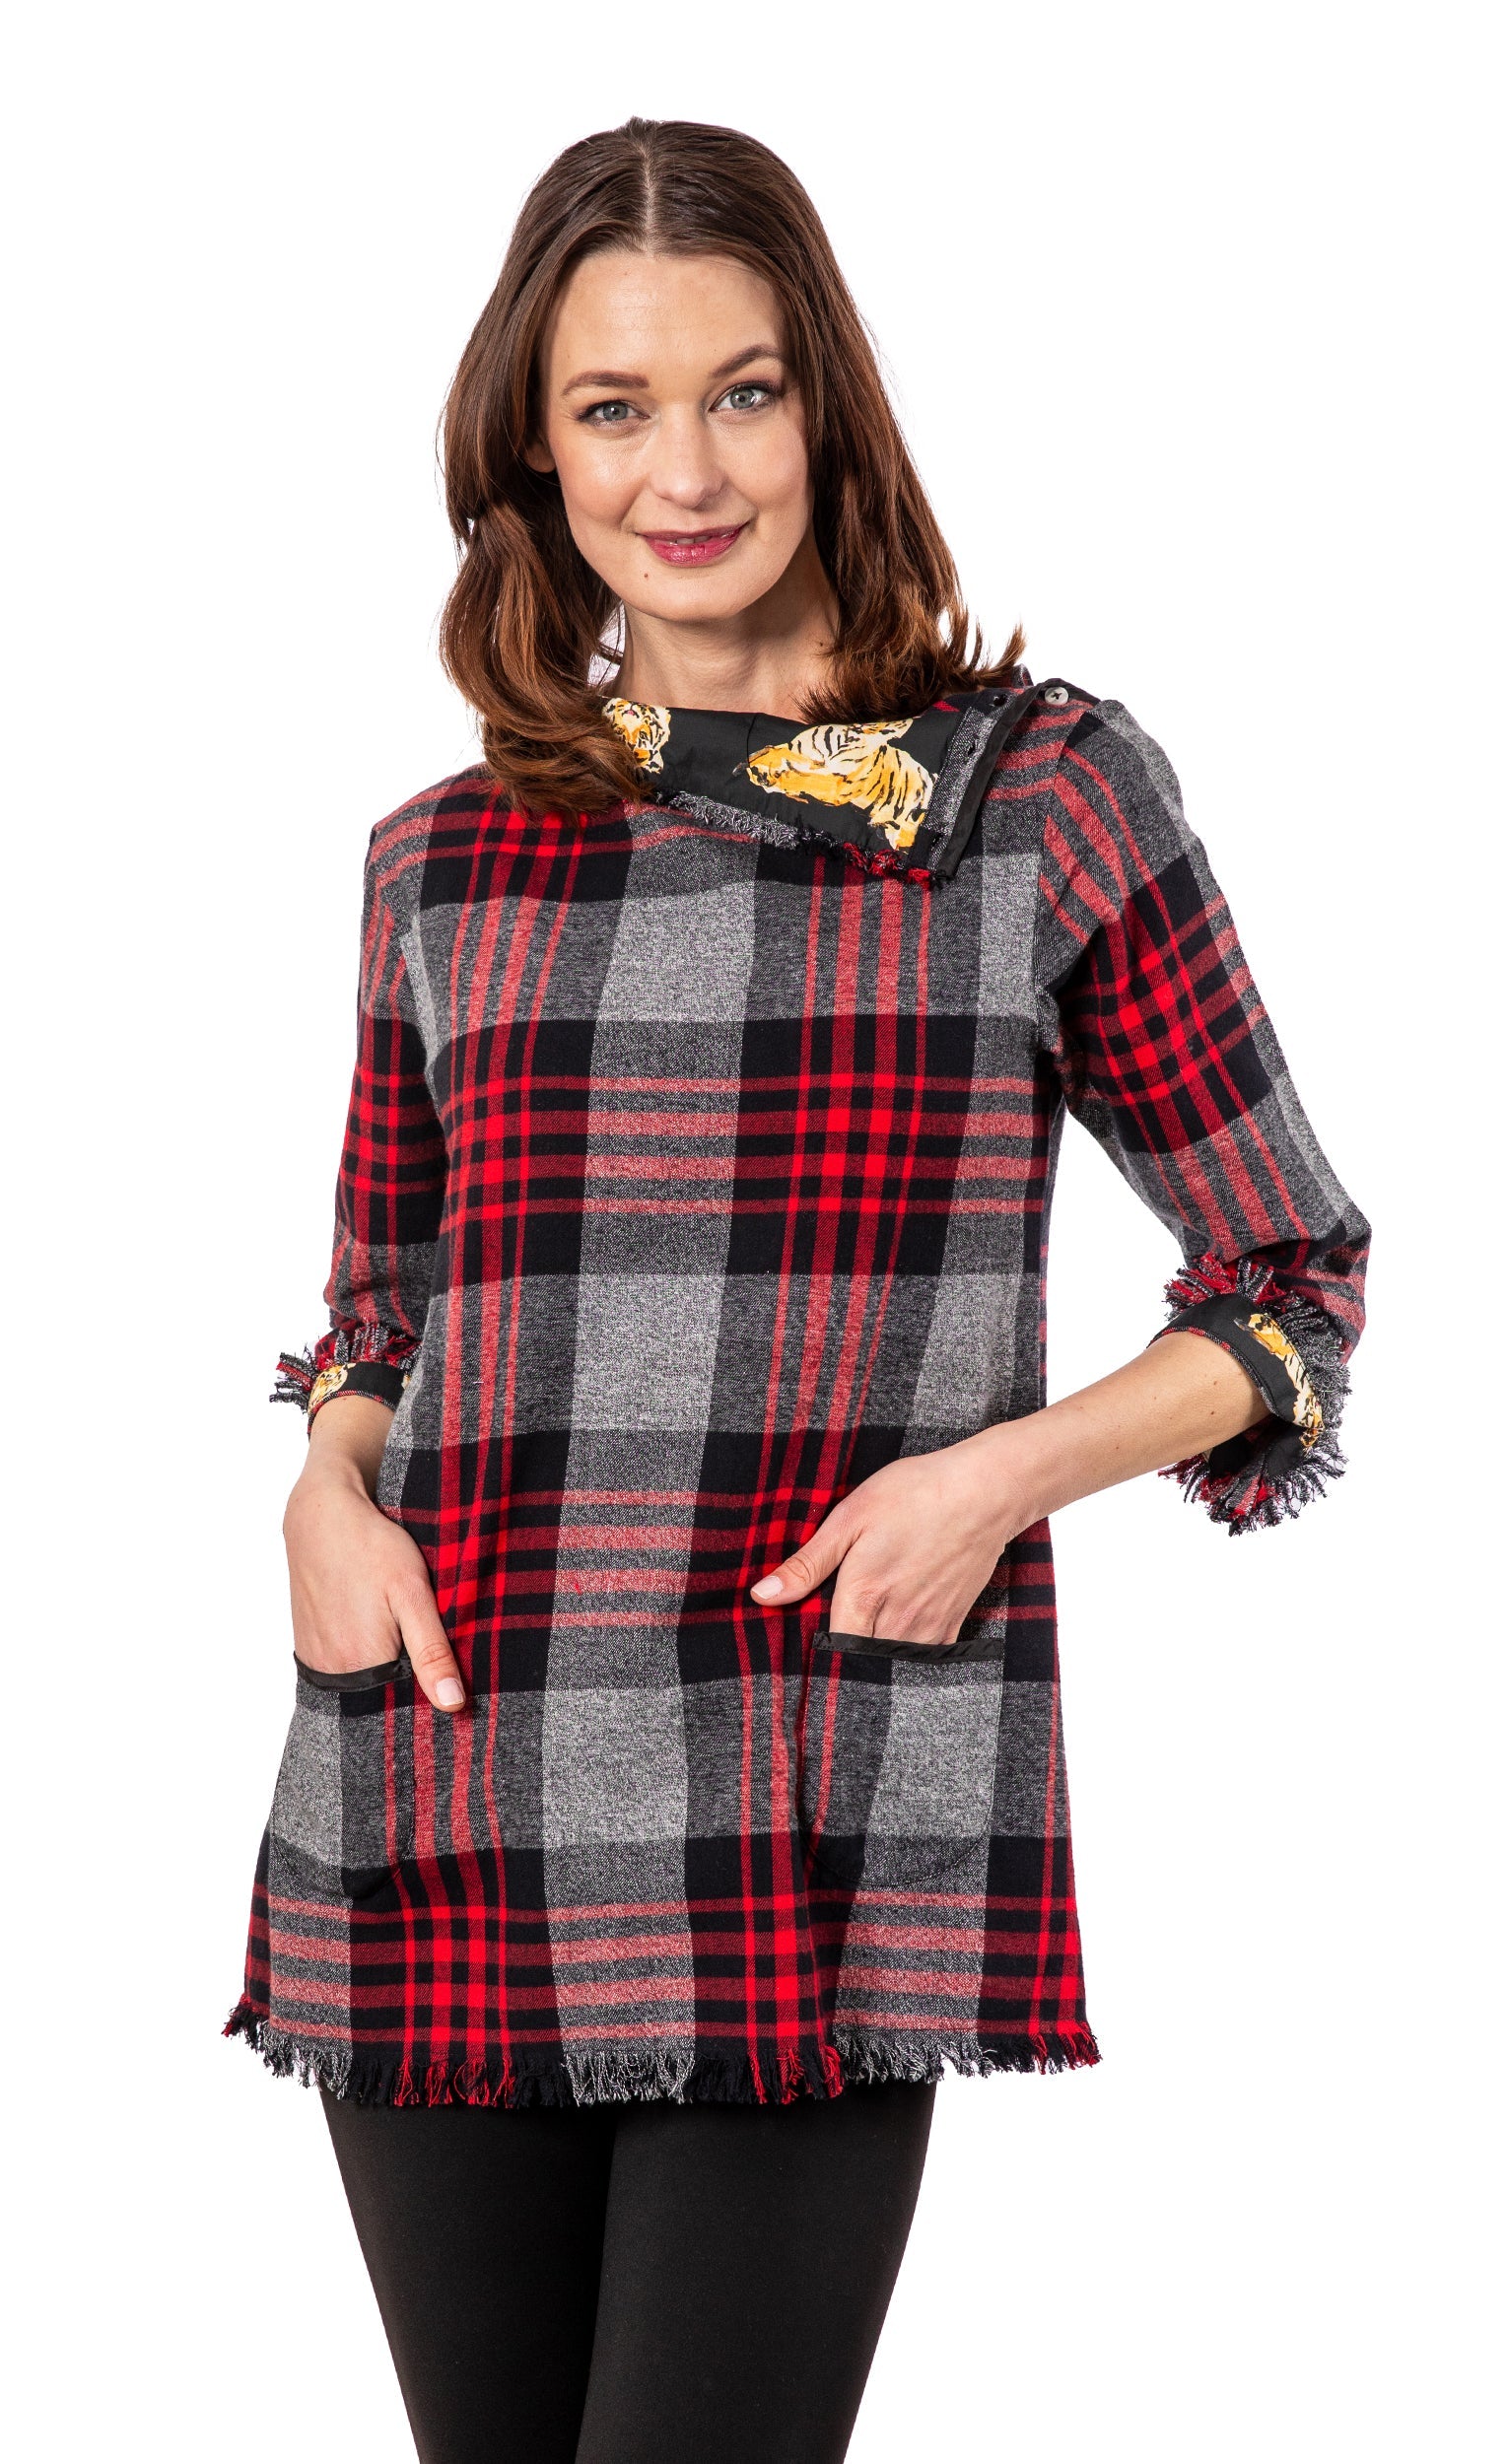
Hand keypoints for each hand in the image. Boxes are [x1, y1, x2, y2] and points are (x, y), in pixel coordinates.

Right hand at [282, 1439, 465, 1713]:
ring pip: (364, 1681)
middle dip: (409, 1685)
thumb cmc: (370, 1547)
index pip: (405, 1708)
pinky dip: (364, 1659)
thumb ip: (431, 1651)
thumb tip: (452, 1704)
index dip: (430, 1698)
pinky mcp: (309, 1644)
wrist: (319, 1513)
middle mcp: (334, 1672)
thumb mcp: (412, 1593)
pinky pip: (343, 1666)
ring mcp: (317, 1659)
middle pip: (383, 1696)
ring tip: (405, 1638)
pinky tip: (378, 1632)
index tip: (452, 1688)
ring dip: (386, 1671)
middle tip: (432, 1653)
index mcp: (364, 1667)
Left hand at [749, 1427, 1041, 1644]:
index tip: (801, 1643)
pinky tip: (894, 1636)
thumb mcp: (851, 1516)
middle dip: (841, 1660)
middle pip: (859, 1664)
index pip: (828, 1652)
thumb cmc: (915, 1494)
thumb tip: (762, 1596)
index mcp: (863, 1596)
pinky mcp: (952, 1622)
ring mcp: (928, 1626)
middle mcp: (897, 1621)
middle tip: (828, 1641)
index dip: (812, 1653)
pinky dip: (905, 1656)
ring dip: (872, 1659)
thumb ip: (808, 1563)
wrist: (986, 1491)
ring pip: (890, 1665)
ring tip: (859, 1639)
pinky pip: (923, 1658)